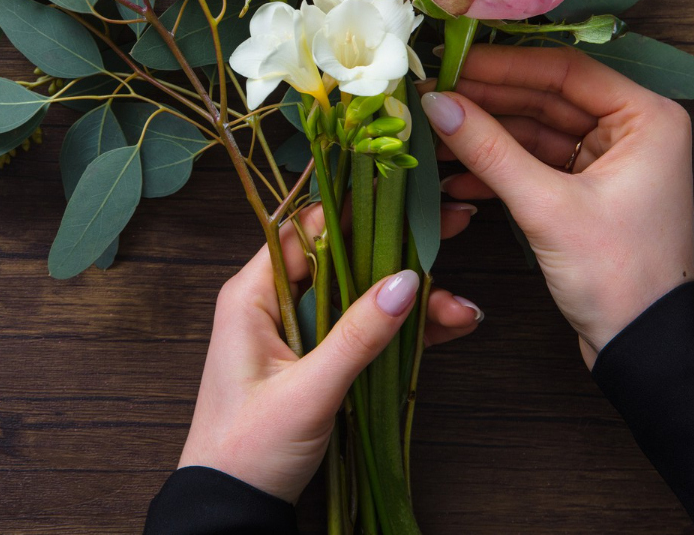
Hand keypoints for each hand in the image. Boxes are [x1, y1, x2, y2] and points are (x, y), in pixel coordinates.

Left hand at [177, 203, 481, 502]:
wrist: (232, 508)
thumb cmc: (247, 449)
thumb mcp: (308, 391)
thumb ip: (357, 335)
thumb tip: (405, 281)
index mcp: (252, 294)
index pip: (307, 229)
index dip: (358, 205)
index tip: (407, 191)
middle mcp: (274, 301)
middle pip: (345, 257)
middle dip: (401, 250)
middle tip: (455, 227)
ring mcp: (299, 331)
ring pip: (364, 295)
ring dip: (412, 300)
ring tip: (461, 309)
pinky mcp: (320, 359)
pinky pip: (366, 330)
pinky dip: (405, 330)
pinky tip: (448, 326)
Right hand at [420, 45, 693, 368]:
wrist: (644, 347)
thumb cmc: (617, 274)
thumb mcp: (547, 207)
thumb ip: (490, 150)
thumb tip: (437, 103)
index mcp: (646, 118)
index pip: (565, 71)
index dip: (503, 66)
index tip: (450, 62)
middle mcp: (633, 130)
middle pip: (547, 97)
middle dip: (488, 101)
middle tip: (432, 95)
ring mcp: (609, 161)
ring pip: (536, 131)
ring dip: (486, 136)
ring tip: (433, 135)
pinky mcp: (587, 191)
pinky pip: (536, 163)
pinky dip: (499, 169)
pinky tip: (456, 178)